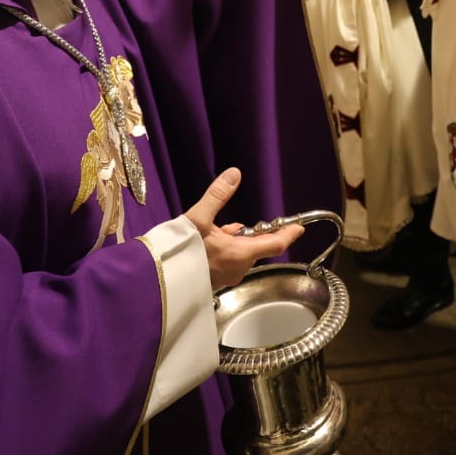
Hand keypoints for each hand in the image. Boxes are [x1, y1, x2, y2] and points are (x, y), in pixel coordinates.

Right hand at [185, 168, 303, 290]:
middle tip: (239, 223)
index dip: (288, 234)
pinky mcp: (215, 280)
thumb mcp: (197, 218)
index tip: (299, 227)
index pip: (274, 244)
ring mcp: (227, 276)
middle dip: (254, 233)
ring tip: (220, 229)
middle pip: (257, 248)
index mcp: (239, 254)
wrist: (156, 280)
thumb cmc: (178, 251)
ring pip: (242, 254)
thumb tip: (234, 174)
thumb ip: (217, 195)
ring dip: (237, 240)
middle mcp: (237, 268)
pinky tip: (212, 242)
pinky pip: (230, 261)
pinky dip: (228, 249)